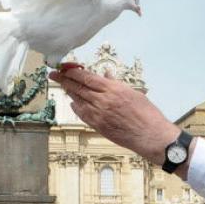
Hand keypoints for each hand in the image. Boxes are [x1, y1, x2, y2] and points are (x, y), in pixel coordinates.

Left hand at [49, 67, 180, 165]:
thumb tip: (106, 75)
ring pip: (78, 100)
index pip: (86, 77)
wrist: (150, 136)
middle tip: (54, 74)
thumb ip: (116, 84)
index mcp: (113, 89)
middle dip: (64, 80)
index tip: (64, 67)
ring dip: (69, 92)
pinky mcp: (99, 126)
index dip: (72, 71)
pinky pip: (82, 115)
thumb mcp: (133, 92)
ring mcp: (99, 115)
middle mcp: (103, 101)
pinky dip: (76, 107)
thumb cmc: (147, 114)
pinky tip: (73, 103)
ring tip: (62, 85)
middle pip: (78, 88)